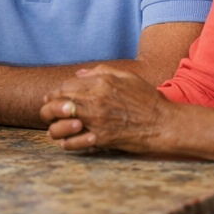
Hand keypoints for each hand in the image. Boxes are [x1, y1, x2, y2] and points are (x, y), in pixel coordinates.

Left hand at [40, 67, 168, 152]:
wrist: (163, 124)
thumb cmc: (147, 99)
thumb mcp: (126, 77)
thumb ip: (100, 71)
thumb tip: (78, 74)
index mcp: (99, 83)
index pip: (65, 86)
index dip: (57, 92)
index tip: (56, 98)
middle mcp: (94, 100)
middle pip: (57, 103)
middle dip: (50, 107)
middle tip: (50, 111)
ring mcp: (95, 120)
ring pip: (58, 124)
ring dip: (55, 126)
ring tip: (58, 127)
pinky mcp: (100, 139)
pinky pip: (72, 142)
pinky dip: (67, 142)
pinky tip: (69, 141)